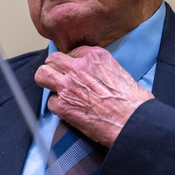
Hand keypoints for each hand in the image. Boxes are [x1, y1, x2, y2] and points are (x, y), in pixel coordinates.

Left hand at [35, 46, 153, 145]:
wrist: (132, 122)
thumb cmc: (132, 102)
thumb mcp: (119, 72)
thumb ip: (101, 68)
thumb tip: (94, 74)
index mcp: (94, 57)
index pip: (72, 51)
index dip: (71, 62)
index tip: (73, 69)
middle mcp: (78, 68)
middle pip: (52, 59)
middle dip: (54, 68)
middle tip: (58, 77)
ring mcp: (68, 86)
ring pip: (42, 75)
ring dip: (47, 82)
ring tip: (55, 89)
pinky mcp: (63, 106)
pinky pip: (50, 102)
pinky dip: (57, 107)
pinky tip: (68, 110)